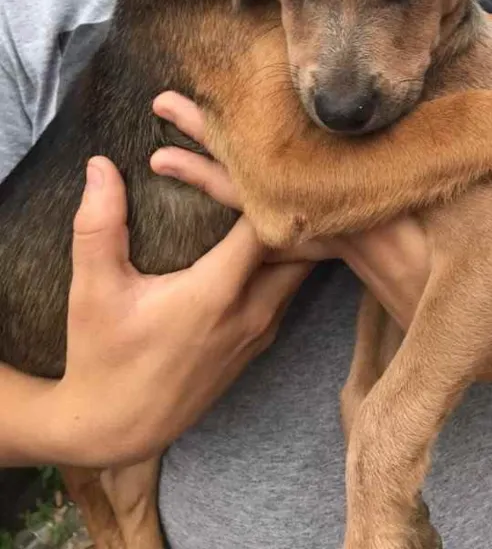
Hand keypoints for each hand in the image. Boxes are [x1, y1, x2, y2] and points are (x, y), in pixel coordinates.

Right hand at [46, 156, 310, 466]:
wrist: (115, 430)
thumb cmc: (101, 358)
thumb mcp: (93, 290)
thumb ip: (99, 223)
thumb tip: (100, 163)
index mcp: (215, 293)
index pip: (266, 226)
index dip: (266, 191)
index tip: (258, 161)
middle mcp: (250, 313)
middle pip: (300, 249)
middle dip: (292, 211)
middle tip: (280, 174)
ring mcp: (259, 334)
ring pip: (299, 273)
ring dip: (292, 239)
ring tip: (278, 201)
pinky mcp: (258, 347)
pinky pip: (287, 294)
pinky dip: (285, 266)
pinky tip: (266, 244)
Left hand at [151, 74, 491, 324]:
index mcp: (369, 225)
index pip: (279, 190)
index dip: (226, 160)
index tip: (178, 132)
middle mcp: (347, 236)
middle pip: (261, 195)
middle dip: (209, 155)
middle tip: (162, 112)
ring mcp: (351, 249)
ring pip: (273, 213)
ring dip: (227, 179)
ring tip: (172, 154)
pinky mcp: (362, 258)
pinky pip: (298, 232)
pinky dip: (265, 208)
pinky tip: (245, 194)